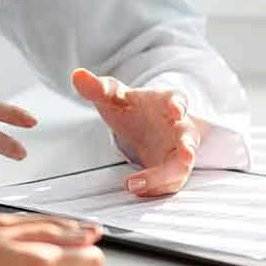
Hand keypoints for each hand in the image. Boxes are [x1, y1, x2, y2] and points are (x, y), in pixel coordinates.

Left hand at [72, 68, 210, 196]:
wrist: (142, 123)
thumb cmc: (132, 107)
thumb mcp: (113, 96)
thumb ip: (98, 88)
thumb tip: (77, 75)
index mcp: (167, 102)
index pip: (178, 100)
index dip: (178, 105)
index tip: (176, 110)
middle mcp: (180, 127)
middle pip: (188, 139)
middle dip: (187, 148)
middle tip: (186, 154)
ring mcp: (179, 150)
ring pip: (181, 167)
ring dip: (162, 178)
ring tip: (136, 184)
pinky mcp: (172, 170)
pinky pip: (169, 183)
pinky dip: (154, 188)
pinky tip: (135, 190)